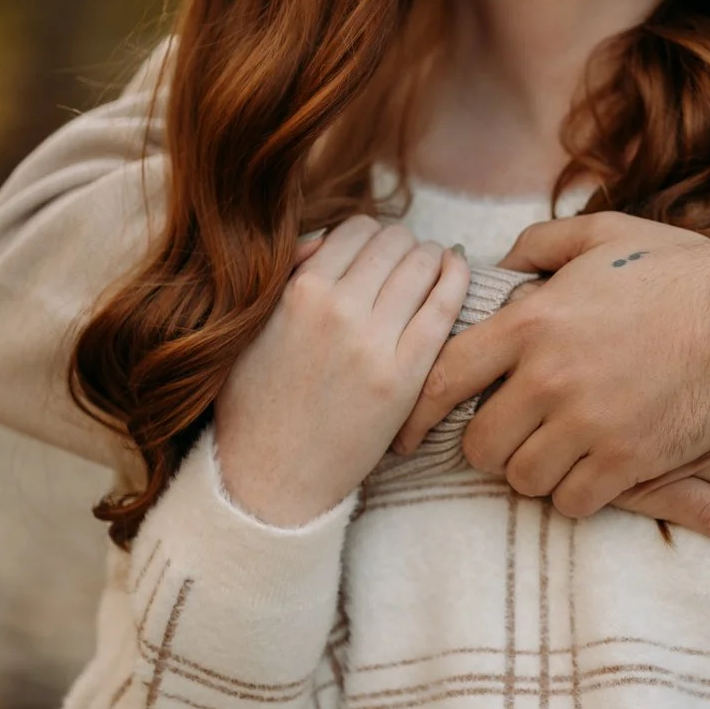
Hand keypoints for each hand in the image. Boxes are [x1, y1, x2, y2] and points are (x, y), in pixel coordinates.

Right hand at [215, 217, 469, 525]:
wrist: (272, 479)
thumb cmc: (257, 404)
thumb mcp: (252, 328)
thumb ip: (289, 275)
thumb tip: (327, 239)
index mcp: (299, 291)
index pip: (356, 229)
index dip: (371, 236)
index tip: (376, 253)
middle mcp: (338, 309)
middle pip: (394, 241)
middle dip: (403, 245)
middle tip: (406, 262)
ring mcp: (375, 343)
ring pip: (423, 264)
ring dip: (431, 259)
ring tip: (430, 270)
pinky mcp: (406, 376)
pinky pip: (444, 307)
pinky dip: (456, 279)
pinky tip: (457, 271)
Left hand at [394, 213, 709, 517]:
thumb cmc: (676, 271)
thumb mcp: (602, 234)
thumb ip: (537, 246)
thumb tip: (494, 267)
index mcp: (532, 322)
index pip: (442, 377)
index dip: (416, 412)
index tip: (409, 432)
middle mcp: (550, 378)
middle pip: (479, 446)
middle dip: (489, 446)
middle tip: (513, 434)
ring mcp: (588, 424)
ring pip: (522, 480)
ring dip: (533, 471)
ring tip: (555, 452)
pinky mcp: (628, 461)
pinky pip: (571, 503)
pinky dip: (575, 494)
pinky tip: (592, 471)